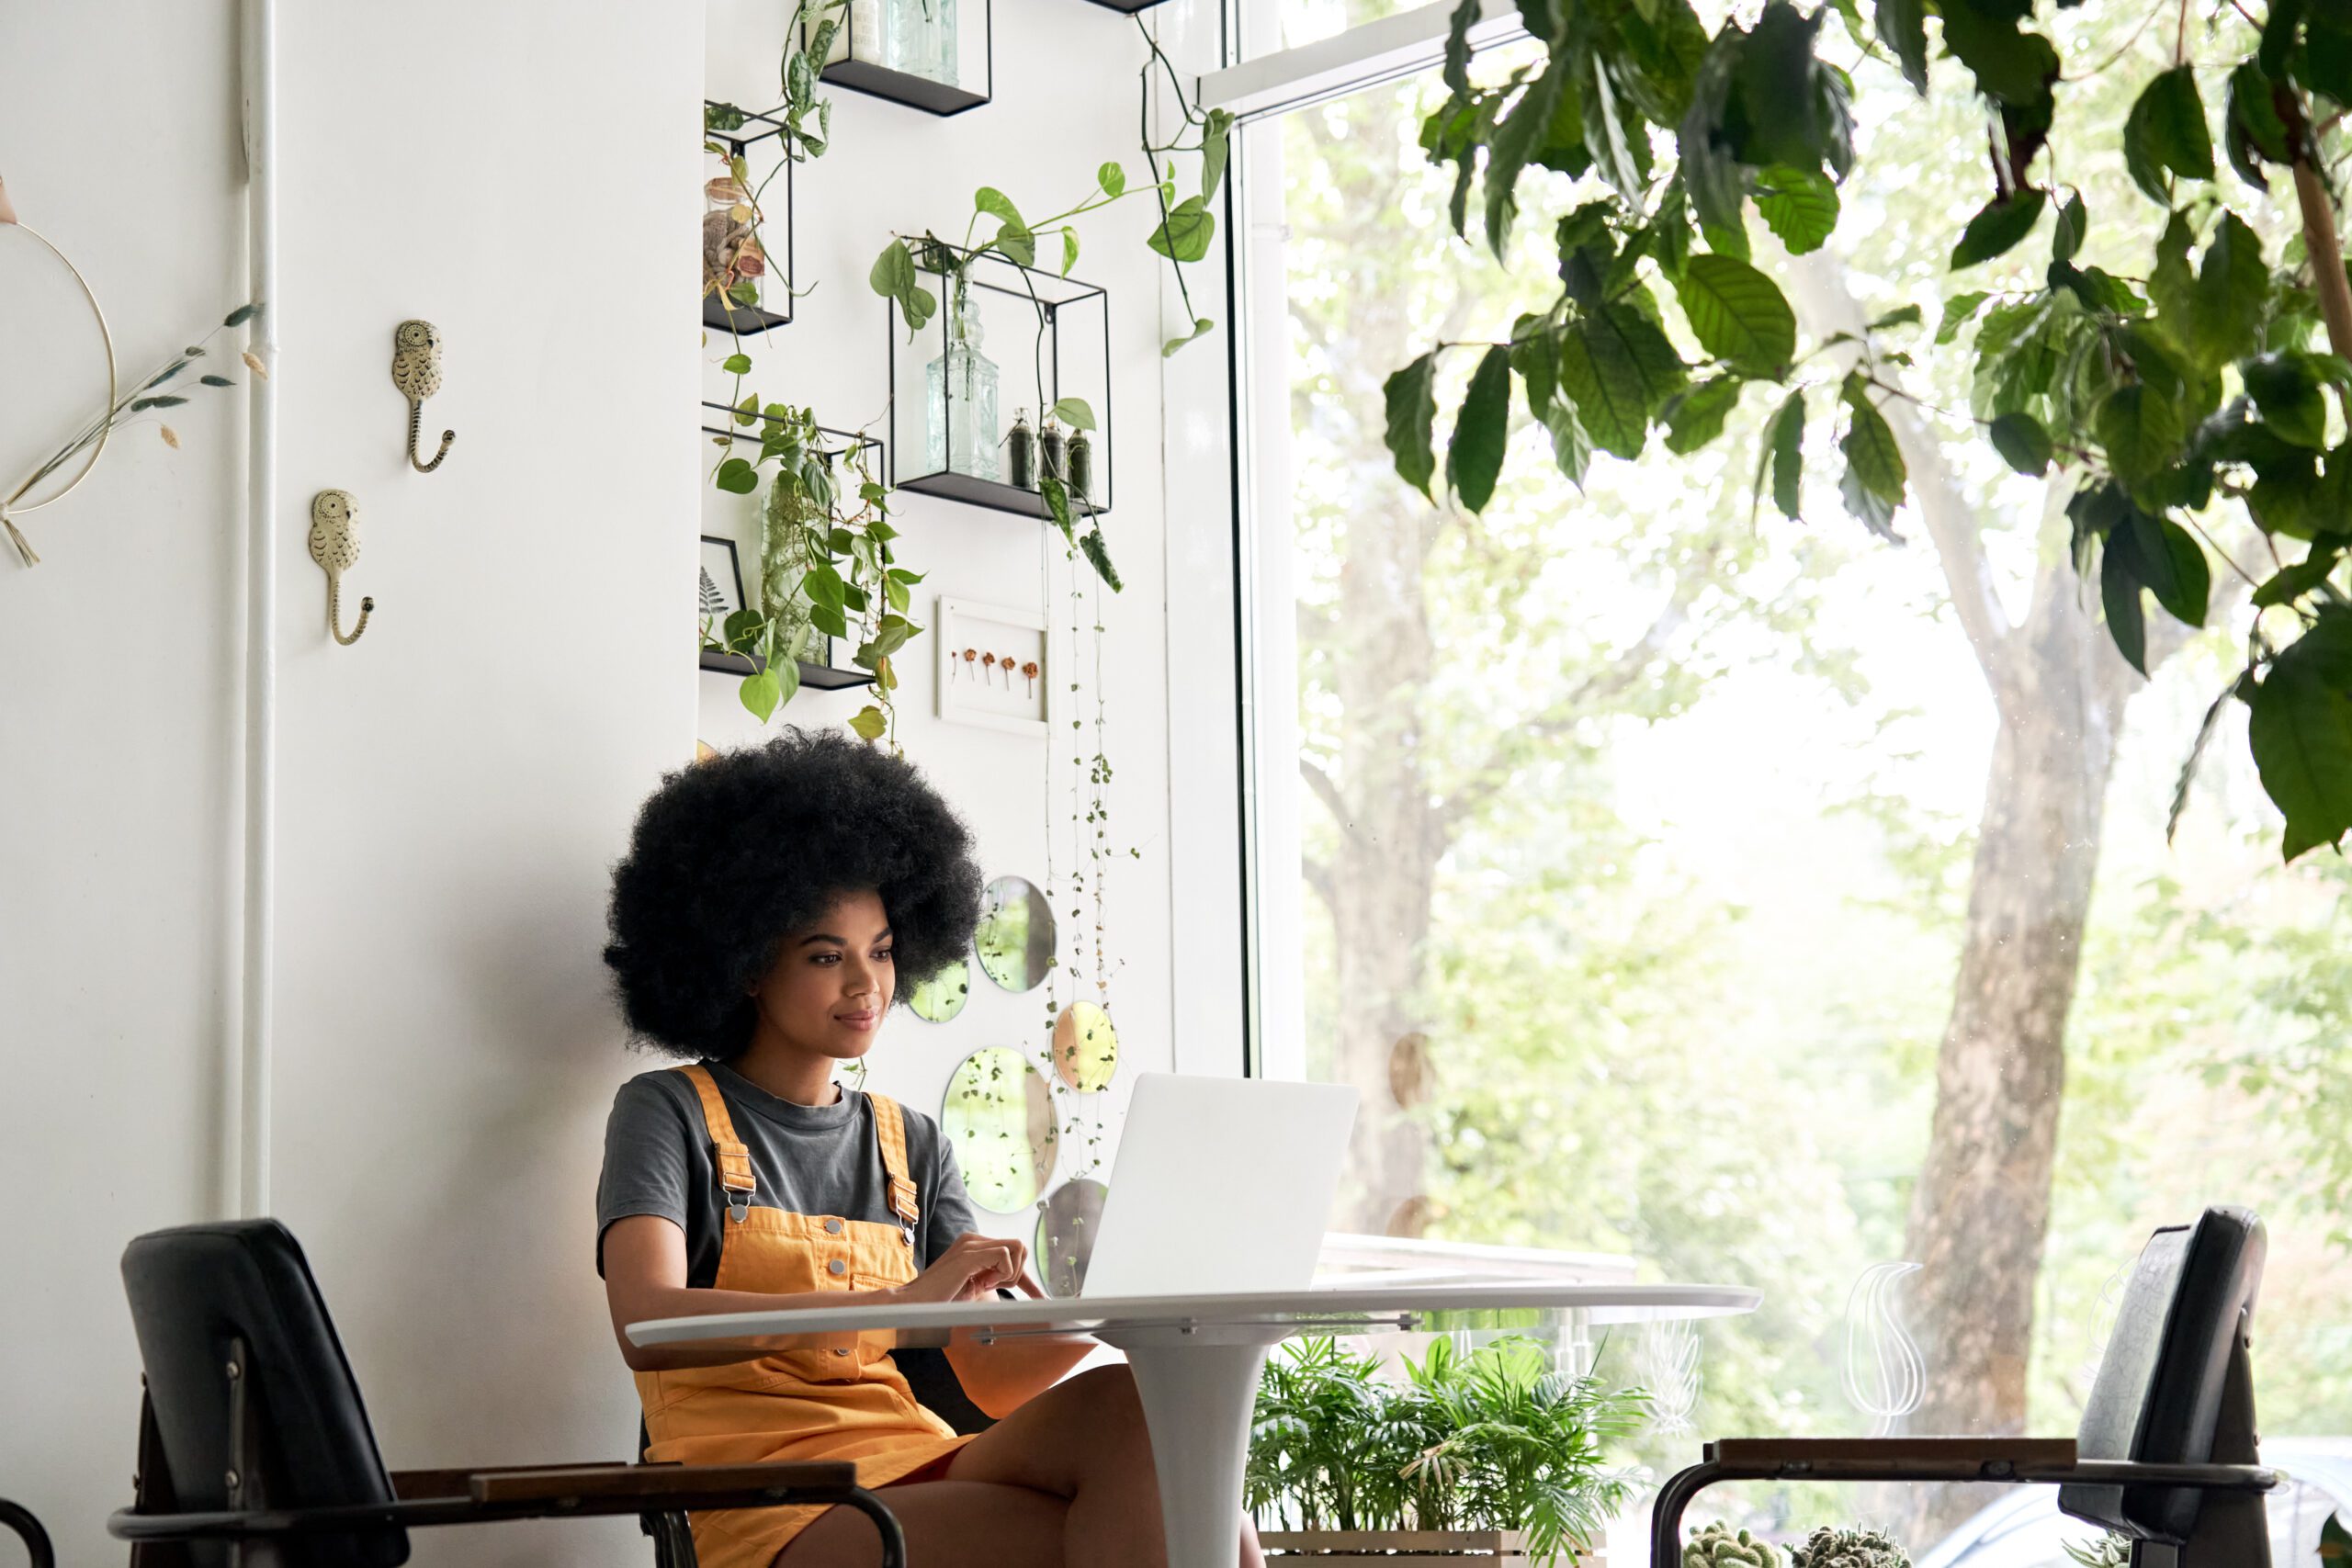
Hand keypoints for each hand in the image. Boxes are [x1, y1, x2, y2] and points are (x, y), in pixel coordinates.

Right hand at [893, 1232, 1046, 1303]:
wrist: (913, 1304)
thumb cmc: (940, 1300)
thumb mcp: (973, 1288)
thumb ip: (991, 1279)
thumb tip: (1017, 1284)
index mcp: (973, 1245)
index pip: (1011, 1252)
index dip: (1028, 1279)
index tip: (1040, 1298)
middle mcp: (973, 1239)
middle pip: (1019, 1247)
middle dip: (1016, 1273)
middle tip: (992, 1287)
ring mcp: (971, 1244)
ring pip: (1017, 1247)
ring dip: (1009, 1273)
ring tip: (985, 1285)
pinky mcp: (969, 1255)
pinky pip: (1006, 1255)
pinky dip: (1002, 1274)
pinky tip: (982, 1284)